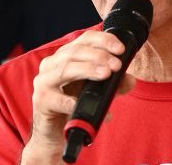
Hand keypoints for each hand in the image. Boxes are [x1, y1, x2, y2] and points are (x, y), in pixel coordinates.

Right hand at [20, 30, 135, 163]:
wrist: (54, 132)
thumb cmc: (73, 105)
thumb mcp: (97, 92)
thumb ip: (114, 84)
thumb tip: (130, 80)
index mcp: (65, 56)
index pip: (85, 39)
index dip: (103, 40)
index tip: (120, 48)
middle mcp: (52, 64)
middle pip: (75, 51)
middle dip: (99, 56)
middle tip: (117, 65)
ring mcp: (44, 81)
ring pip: (65, 68)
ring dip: (88, 69)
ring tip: (106, 74)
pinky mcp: (41, 100)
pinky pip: (56, 99)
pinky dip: (70, 101)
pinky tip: (80, 103)